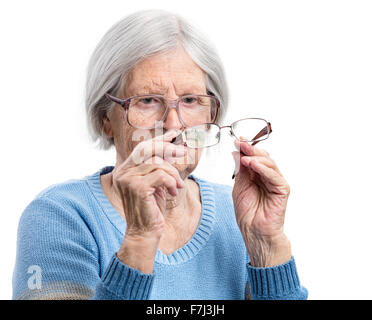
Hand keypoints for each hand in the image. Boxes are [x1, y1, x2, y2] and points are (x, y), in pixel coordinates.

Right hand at [112, 130, 185, 239]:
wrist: (144, 233)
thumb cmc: (151, 209)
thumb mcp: (155, 184)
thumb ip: (157, 166)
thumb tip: (172, 145)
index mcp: (124, 170)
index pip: (142, 148)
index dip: (159, 140)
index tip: (174, 134)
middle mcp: (122, 172)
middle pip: (147, 150)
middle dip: (167, 148)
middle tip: (183, 152)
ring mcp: (127, 180)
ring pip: (157, 163)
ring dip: (173, 173)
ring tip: (177, 185)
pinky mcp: (137, 188)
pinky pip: (161, 175)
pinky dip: (171, 182)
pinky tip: (173, 192)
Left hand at [232, 140, 290, 266]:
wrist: (253, 231)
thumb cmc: (247, 212)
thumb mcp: (239, 186)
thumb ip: (240, 170)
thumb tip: (237, 152)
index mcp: (257, 175)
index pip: (254, 157)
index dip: (246, 148)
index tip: (237, 140)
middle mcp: (268, 176)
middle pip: (262, 157)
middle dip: (251, 149)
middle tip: (241, 143)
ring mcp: (276, 182)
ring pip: (269, 163)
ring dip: (256, 157)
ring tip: (244, 154)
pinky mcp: (282, 189)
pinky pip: (274, 175)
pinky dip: (263, 168)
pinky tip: (252, 164)